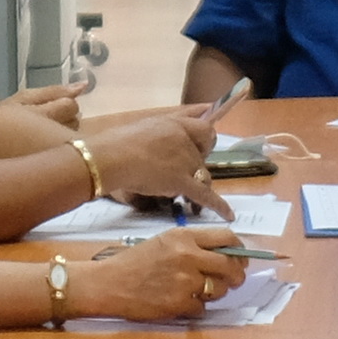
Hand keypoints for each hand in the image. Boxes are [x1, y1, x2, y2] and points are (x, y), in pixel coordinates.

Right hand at [71, 224, 250, 322]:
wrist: (107, 283)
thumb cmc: (134, 262)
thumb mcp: (164, 242)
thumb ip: (193, 245)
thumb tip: (225, 255)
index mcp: (184, 237)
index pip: (227, 238)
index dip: (240, 249)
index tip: (241, 257)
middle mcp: (187, 256)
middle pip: (231, 266)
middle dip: (237, 275)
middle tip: (234, 280)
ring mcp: (184, 281)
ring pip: (219, 289)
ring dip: (214, 293)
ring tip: (196, 290)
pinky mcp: (179, 303)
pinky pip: (202, 308)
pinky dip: (195, 307)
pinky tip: (180, 301)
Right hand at [85, 104, 222, 199]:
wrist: (109, 158)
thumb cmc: (116, 144)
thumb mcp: (141, 128)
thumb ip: (157, 132)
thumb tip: (165, 141)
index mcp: (175, 123)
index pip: (204, 128)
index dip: (203, 140)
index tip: (198, 147)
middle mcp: (184, 139)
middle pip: (203, 154)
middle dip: (196, 163)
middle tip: (181, 172)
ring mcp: (185, 160)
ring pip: (202, 174)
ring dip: (197, 182)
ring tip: (185, 194)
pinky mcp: (182, 181)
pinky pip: (204, 194)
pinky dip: (218, 205)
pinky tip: (228, 215)